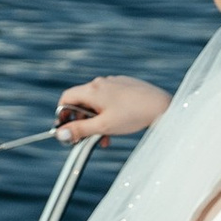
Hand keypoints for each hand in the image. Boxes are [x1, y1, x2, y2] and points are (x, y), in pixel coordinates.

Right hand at [54, 76, 171, 144]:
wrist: (160, 106)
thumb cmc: (132, 115)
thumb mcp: (103, 126)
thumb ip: (80, 130)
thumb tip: (60, 133)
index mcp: (92, 90)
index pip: (66, 97)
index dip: (63, 113)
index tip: (67, 128)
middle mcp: (100, 83)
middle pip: (81, 101)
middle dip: (82, 121)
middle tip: (87, 138)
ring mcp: (113, 83)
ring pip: (96, 102)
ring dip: (96, 120)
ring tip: (105, 137)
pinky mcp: (124, 86)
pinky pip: (109, 98)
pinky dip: (107, 112)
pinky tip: (118, 125)